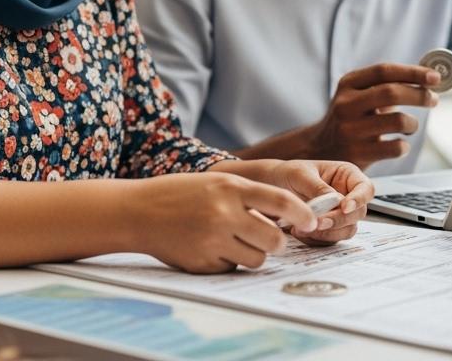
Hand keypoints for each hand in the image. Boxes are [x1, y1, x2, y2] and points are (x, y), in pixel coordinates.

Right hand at [130, 172, 315, 273]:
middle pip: (274, 239)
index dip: (303, 213)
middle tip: (272, 239)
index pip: (281, 202)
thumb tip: (291, 213)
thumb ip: (250, 196)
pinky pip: (232, 268)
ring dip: (254, 253)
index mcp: (232, 189)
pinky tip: (213, 248)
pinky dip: (229, 262)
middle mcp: (224, 214)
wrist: (138, 211)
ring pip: (257, 258)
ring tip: (238, 242)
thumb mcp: (219, 183)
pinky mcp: (202, 263)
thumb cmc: (182, 194)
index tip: (313, 221)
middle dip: (278, 242)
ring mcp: (212, 241)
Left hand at [262, 160, 374, 245]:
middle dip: (338, 220)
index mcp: (347, 176)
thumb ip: (318, 187)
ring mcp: (339, 214)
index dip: (360, 199)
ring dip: (327, 233)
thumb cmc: (287, 174)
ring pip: (347, 230)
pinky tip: (299, 231)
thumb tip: (335, 201)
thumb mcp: (300, 174)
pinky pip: (330, 240)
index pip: (366, 189)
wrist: (269, 188)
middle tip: (318, 222)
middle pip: (359, 213)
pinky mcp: (329, 230)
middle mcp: (348, 196)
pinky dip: (316, 239)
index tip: (345, 207)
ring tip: (302, 228)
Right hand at [304, 63, 440, 168]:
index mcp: (348, 83)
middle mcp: (346, 104)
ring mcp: (350, 129)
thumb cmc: (352, 117)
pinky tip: (400, 144)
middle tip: (433, 99)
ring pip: (397, 121)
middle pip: (391, 93)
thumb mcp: (360, 95)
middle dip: (419, 95)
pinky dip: (404, 146)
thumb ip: (389, 84)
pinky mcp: (356, 153)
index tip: (435, 77)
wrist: (320, 149)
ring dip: (413, 124)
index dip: (413, 72)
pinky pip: (395, 147)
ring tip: (411, 126)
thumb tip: (429, 76)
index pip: (384, 71)